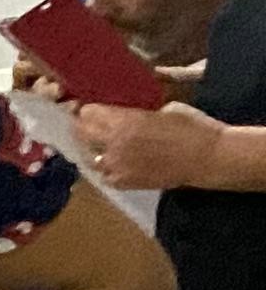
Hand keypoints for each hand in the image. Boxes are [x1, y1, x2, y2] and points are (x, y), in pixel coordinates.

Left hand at [77, 99, 215, 190]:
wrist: (208, 158)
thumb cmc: (192, 127)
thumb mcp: (163, 109)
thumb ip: (136, 112)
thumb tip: (121, 112)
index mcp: (123, 123)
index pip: (86, 113)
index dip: (86, 109)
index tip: (90, 106)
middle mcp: (112, 145)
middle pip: (81, 133)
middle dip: (85, 126)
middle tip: (93, 123)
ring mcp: (115, 167)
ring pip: (89, 155)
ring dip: (95, 148)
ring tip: (106, 143)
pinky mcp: (122, 183)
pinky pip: (104, 173)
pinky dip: (107, 167)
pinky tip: (118, 161)